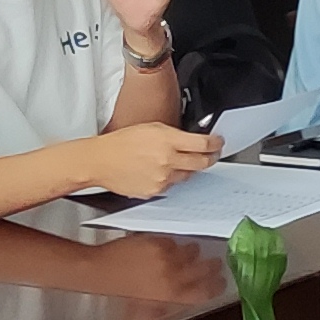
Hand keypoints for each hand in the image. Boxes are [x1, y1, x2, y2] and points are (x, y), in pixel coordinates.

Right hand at [91, 123, 220, 197]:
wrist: (100, 160)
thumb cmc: (122, 142)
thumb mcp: (152, 127)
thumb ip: (175, 135)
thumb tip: (193, 141)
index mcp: (167, 141)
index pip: (203, 144)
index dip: (216, 144)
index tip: (219, 144)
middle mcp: (167, 160)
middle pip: (201, 163)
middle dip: (210, 158)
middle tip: (212, 155)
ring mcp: (162, 178)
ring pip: (187, 176)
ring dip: (187, 169)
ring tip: (174, 162)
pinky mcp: (155, 191)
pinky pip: (171, 186)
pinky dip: (170, 179)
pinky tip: (157, 171)